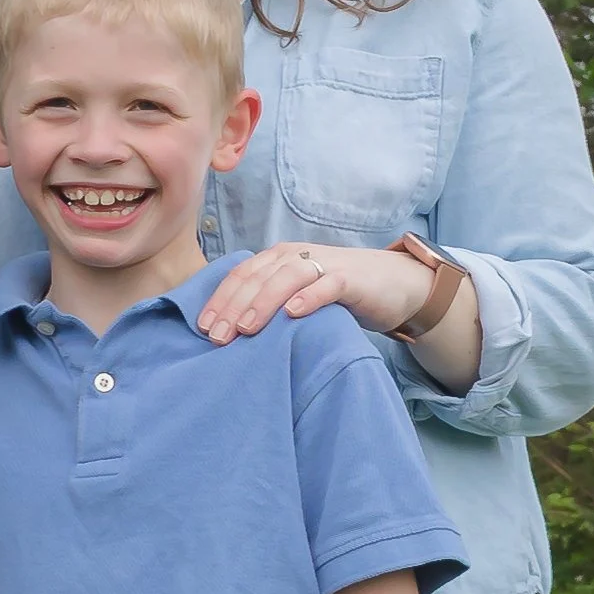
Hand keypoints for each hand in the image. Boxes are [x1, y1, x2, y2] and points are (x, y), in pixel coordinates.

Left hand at [198, 241, 443, 345]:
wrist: (391, 283)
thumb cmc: (335, 294)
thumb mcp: (296, 296)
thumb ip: (268, 305)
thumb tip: (229, 334)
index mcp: (277, 259)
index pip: (241, 275)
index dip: (219, 299)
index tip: (202, 327)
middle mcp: (296, 256)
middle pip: (257, 277)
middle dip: (233, 306)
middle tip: (217, 337)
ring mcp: (323, 264)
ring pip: (286, 277)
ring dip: (263, 302)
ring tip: (247, 328)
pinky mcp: (350, 279)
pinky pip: (327, 285)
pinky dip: (309, 298)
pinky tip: (293, 314)